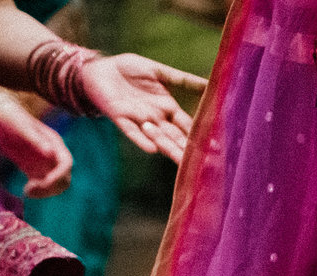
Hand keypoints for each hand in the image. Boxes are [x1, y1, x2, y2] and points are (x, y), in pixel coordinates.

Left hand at [0, 85, 73, 195]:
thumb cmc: (10, 118)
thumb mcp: (21, 126)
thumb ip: (36, 139)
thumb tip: (50, 153)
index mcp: (54, 143)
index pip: (66, 164)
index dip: (58, 176)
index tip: (43, 183)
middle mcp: (54, 154)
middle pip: (64, 178)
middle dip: (51, 187)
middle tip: (31, 189)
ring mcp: (45, 163)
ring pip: (55, 185)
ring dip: (46, 192)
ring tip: (27, 191)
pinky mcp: (35, 169)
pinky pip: (43, 185)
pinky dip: (38, 191)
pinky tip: (25, 190)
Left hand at [76, 52, 203, 161]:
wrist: (99, 69)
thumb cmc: (128, 70)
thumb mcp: (158, 71)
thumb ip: (181, 79)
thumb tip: (209, 83)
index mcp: (167, 108)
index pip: (188, 126)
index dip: (200, 136)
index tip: (217, 148)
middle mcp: (156, 118)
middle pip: (175, 137)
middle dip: (188, 149)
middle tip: (204, 164)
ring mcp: (138, 120)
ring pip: (157, 137)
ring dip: (169, 147)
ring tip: (182, 159)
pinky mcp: (120, 117)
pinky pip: (132, 132)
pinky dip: (142, 140)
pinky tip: (152, 149)